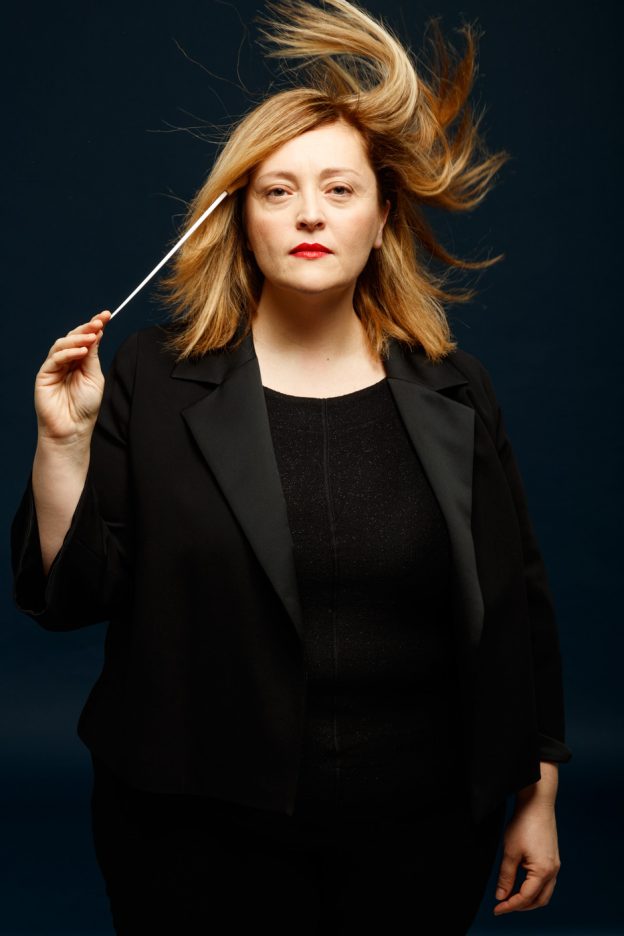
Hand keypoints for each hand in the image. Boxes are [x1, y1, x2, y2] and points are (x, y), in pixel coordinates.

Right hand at [35, 311, 111, 443]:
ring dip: (79, 338)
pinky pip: (55, 358)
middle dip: (87, 327)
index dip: (95, 325)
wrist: (73, 429)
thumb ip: (93, 357)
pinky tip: (81, 352)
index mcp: (81, 362)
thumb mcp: (94, 378)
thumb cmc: (85, 407)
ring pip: (63, 344)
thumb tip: (96, 333)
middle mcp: (67, 362)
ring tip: (93, 336)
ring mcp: (54, 367)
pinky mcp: (44, 375)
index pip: (86, 339)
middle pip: (74, 338)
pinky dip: (68, 353)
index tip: (106, 315)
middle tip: (99, 320)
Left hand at [493, 798, 560, 914]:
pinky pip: (546, 882)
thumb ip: (506, 876)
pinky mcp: (553, 858)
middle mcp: (553, 871)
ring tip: (511, 897)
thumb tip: (501, 896)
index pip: (525, 898)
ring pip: (544, 893)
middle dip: (521, 906)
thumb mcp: (510, 851)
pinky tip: (522, 883)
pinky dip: (534, 888)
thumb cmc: (524, 824)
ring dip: (529, 899)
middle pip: (538, 900)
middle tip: (503, 906)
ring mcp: (555, 865)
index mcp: (543, 872)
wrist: (537, 802)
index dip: (510, 906)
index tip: (496, 909)